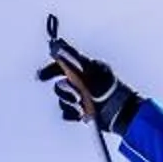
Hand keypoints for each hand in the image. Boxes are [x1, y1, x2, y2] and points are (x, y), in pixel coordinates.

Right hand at [34, 15, 140, 132]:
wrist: (120, 114)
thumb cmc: (108, 90)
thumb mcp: (89, 72)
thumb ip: (72, 59)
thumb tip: (58, 47)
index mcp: (86, 69)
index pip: (63, 65)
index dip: (51, 69)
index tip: (42, 77)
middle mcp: (83, 82)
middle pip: (61, 83)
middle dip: (64, 91)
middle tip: (73, 96)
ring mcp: (83, 97)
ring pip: (63, 99)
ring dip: (69, 103)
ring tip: (82, 105)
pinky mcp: (83, 111)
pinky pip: (68, 112)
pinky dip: (72, 114)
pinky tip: (81, 114)